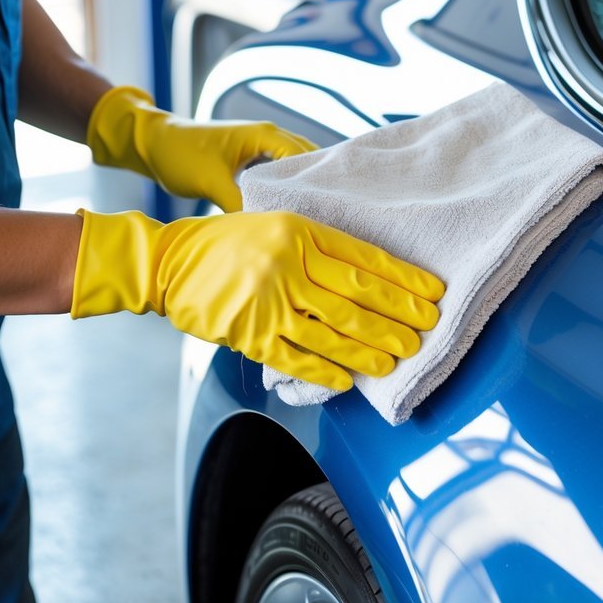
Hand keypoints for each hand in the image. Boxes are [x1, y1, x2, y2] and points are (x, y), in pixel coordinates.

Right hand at [72, 209, 444, 389]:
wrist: (171, 262)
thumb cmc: (228, 243)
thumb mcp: (277, 224)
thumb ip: (318, 245)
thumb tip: (370, 277)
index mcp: (301, 231)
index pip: (365, 260)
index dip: (404, 280)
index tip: (432, 293)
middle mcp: (289, 264)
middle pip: (358, 299)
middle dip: (398, 320)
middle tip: (425, 333)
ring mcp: (270, 302)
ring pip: (335, 333)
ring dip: (371, 350)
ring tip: (395, 360)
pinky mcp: (251, 334)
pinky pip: (299, 359)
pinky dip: (327, 371)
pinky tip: (348, 379)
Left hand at [86, 85, 315, 210]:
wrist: (154, 143)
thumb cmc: (179, 154)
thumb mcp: (210, 181)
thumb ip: (238, 203)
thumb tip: (264, 226)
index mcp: (264, 134)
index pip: (305, 157)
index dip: (317, 181)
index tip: (328, 208)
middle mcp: (268, 136)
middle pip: (307, 160)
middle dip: (317, 184)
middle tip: (330, 214)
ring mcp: (260, 146)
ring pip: (294, 166)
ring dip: (302, 186)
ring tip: (316, 214)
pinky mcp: (251, 158)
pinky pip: (279, 172)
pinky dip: (286, 187)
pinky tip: (289, 209)